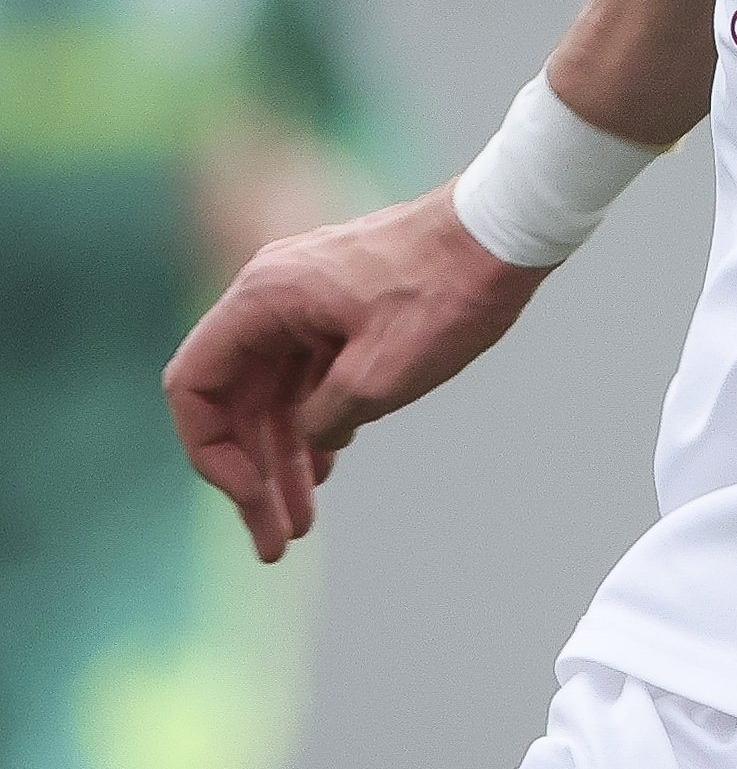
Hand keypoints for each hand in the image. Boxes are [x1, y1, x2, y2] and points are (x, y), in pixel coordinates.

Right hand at [165, 189, 547, 561]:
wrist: (509, 228)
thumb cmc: (447, 293)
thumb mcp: (378, 378)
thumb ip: (321, 421)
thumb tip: (307, 442)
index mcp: (261, 300)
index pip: (195, 387)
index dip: (214, 452)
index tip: (251, 497)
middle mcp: (273, 294)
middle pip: (238, 398)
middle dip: (255, 473)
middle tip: (277, 539)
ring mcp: (309, 298)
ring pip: (279, 390)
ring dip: (288, 456)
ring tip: (302, 522)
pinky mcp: (345, 304)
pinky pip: (311, 372)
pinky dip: (316, 420)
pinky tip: (326, 467)